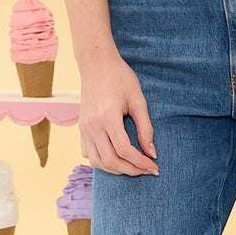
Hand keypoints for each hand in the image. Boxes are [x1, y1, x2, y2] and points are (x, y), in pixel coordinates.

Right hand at [78, 51, 158, 175]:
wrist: (96, 64)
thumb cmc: (120, 78)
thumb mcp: (138, 100)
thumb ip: (146, 128)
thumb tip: (152, 153)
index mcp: (108, 117)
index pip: (125, 151)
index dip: (141, 163)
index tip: (154, 167)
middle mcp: (93, 126)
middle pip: (111, 161)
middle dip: (131, 170)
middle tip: (146, 170)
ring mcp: (84, 128)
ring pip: (97, 162)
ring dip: (116, 170)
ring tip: (132, 168)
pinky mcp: (81, 129)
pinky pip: (88, 154)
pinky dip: (102, 162)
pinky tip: (116, 159)